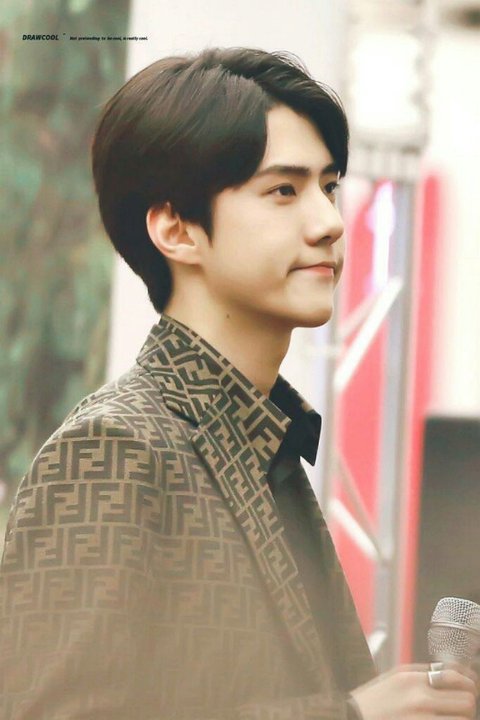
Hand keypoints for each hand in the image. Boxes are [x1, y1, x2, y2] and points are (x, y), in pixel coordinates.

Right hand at [350, 663, 477, 718]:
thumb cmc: (373, 702)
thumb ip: (422, 674)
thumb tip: (453, 674)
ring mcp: (421, 719)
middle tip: (459, 709)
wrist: (352, 718)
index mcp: (411, 678)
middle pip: (466, 701)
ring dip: (459, 719)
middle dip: (466, 706)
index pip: (456, 676)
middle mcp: (419, 697)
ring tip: (449, 717)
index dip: (469, 684)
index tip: (470, 689)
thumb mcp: (395, 679)